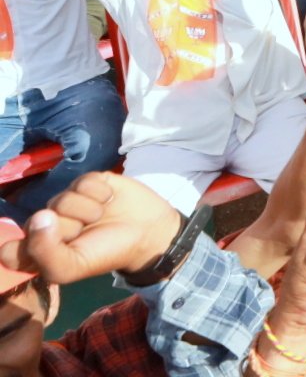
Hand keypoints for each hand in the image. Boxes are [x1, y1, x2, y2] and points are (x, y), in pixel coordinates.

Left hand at [0, 173, 180, 283]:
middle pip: (38, 220)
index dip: (26, 248)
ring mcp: (67, 201)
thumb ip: (45, 252)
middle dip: (66, 229)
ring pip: (61, 199)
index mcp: (38, 250)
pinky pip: (82, 182)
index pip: (10, 250)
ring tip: (101, 216)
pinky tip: (109, 200)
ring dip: (86, 211)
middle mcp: (48, 224)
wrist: (148, 233)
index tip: (49, 251)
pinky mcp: (87, 183)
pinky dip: (99, 193)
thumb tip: (40, 216)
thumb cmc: (106, 253)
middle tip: (85, 234)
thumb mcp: (71, 267)